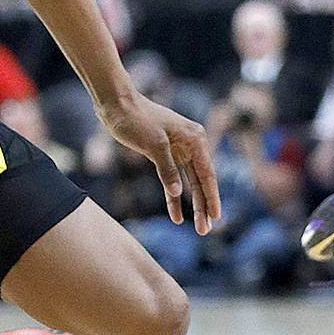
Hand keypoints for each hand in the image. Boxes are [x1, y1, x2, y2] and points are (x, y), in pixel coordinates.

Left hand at [98, 91, 220, 233]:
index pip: (208, 174)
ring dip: (192, 206)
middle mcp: (191, 146)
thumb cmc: (136, 118)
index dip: (212, 197)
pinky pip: (173, 180)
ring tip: (198, 228)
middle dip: (204, 207)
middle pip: (201, 182)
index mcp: (195, 139)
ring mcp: (178, 151)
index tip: (216, 217)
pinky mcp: (164, 155)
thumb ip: (167, 169)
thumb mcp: (153, 144)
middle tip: (206, 231)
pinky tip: (175, 215)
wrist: (116, 103)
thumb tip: (178, 192)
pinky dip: (173, 197)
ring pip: (189, 184)